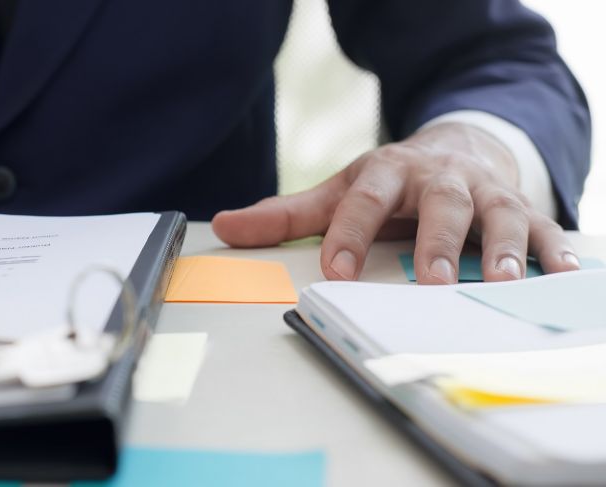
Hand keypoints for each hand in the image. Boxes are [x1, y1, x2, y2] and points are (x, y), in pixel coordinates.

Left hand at [212, 123, 579, 283]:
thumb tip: (222, 226)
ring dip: (500, 247)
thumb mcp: (338, 191)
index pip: (363, 199)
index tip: (337, 270)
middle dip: (436, 241)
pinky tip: (561, 273)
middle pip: (439, 203)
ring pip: (496, 213)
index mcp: (386, 173)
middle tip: (432, 281)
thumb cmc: (389, 182)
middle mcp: (437, 179)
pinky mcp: (518, 206)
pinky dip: (553, 249)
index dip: (349, 232)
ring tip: (500, 280)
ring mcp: (482, 191)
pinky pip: (541, 226)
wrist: (453, 148)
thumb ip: (285, 215)